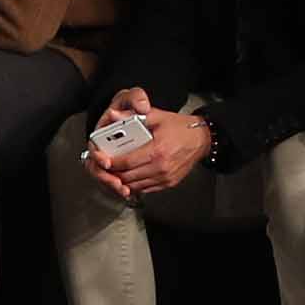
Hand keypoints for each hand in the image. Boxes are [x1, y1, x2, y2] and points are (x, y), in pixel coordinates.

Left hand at [87, 89, 211, 198]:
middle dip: (114, 173)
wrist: (201, 139)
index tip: (104, 160)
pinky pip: (145, 189)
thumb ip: (134, 116)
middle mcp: (161, 168)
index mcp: (157, 150)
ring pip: (135, 186)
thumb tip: (113, 115)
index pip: (127, 162)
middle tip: (106, 167)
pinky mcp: (168, 183)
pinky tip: (130, 176)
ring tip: (116, 172)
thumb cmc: (179, 128)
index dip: (112, 163)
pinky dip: (135, 185)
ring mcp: (165, 178)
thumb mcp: (157, 116)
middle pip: (128, 177)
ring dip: (123, 181)